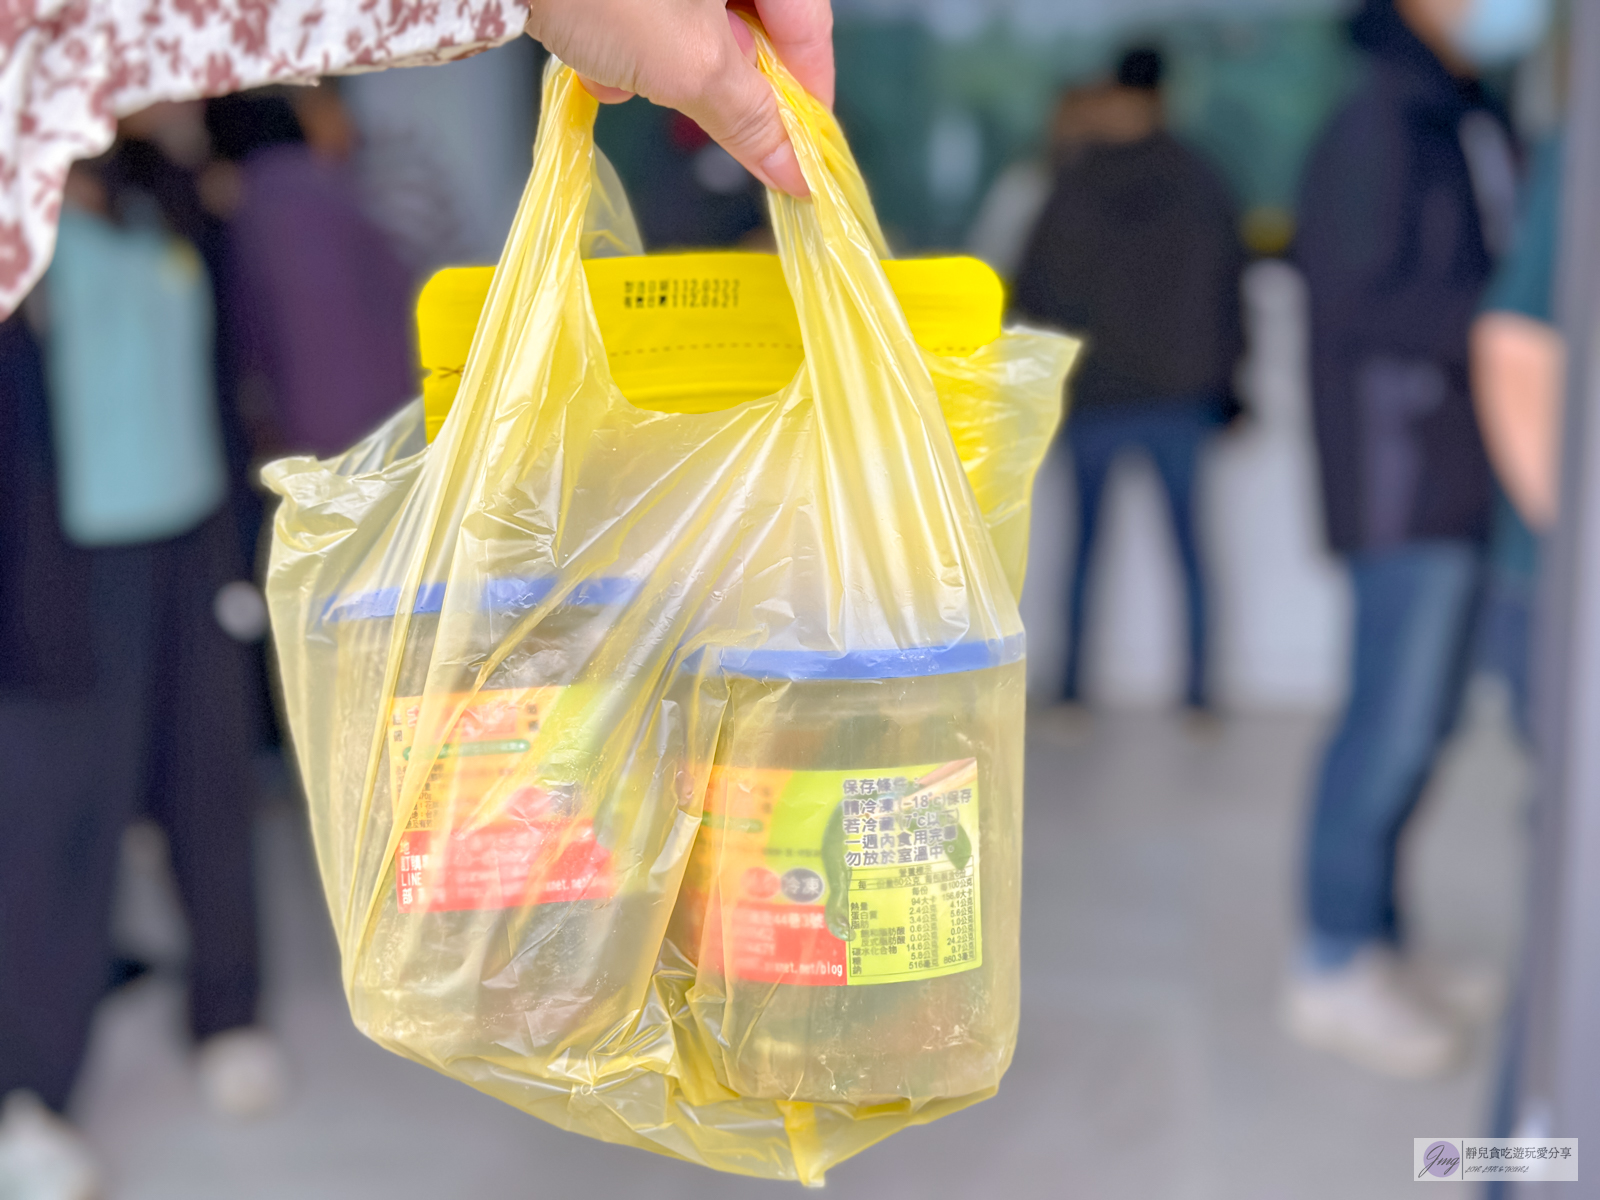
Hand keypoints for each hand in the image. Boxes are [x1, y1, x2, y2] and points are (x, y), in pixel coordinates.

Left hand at [524, 0, 831, 196]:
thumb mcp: (690, 65)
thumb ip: (749, 119)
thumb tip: (794, 169)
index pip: (811, 29)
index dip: (807, 98)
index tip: (798, 154)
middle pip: (752, 25)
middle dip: (721, 79)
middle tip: (699, 114)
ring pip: (696, 20)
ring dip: (665, 66)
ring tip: (624, 78)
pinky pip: (650, 8)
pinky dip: (629, 41)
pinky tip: (598, 59)